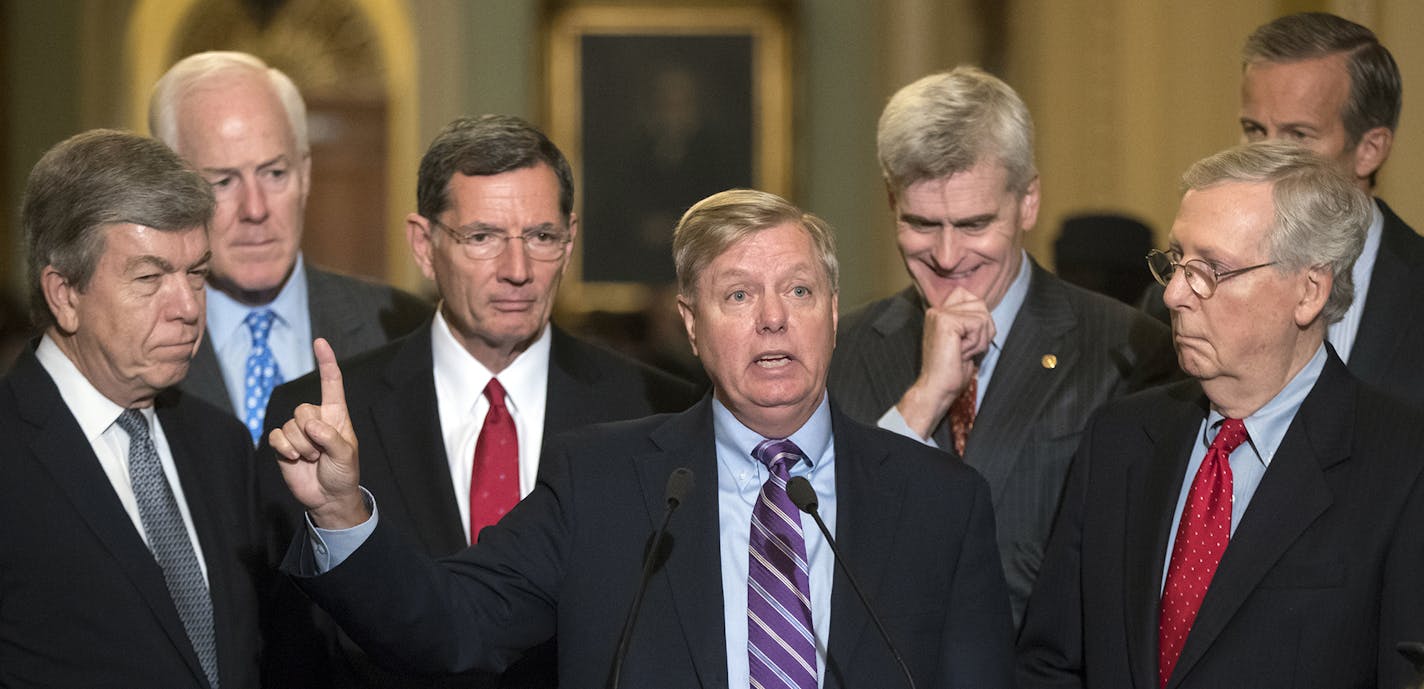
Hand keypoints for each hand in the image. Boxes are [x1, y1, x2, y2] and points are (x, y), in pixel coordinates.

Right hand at [268, 338, 367, 528]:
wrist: (328, 497)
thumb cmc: (343, 473)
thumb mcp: (346, 455)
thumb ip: (331, 438)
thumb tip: (312, 425)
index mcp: (336, 415)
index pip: (331, 383)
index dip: (326, 362)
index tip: (320, 342)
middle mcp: (316, 419)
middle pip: (302, 409)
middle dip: (310, 433)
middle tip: (321, 452)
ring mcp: (298, 432)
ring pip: (289, 425)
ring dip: (300, 446)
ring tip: (312, 459)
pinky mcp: (283, 444)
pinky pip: (275, 435)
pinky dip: (284, 448)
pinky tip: (294, 458)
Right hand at [897, 288, 995, 438]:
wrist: (937, 389)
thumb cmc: (951, 372)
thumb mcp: (964, 342)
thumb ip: (971, 323)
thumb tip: (987, 314)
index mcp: (939, 314)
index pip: (971, 297)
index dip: (979, 319)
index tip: (966, 342)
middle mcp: (936, 310)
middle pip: (980, 305)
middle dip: (982, 331)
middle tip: (965, 349)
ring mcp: (939, 314)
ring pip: (982, 315)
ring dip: (979, 339)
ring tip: (962, 352)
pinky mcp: (946, 321)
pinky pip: (978, 324)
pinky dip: (976, 343)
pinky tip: (961, 353)